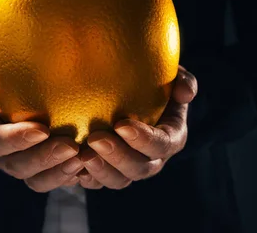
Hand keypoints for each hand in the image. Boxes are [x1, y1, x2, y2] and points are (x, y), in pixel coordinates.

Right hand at [0, 63, 84, 191]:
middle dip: (45, 158)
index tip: (42, 129)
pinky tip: (91, 166)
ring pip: (37, 180)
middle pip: (19, 166)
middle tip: (72, 145)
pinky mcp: (43, 170)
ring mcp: (23, 166)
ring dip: (60, 172)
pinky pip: (56, 181)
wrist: (7, 98)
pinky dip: (73, 177)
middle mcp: (2, 156)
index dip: (18, 139)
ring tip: (83, 158)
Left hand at [77, 65, 197, 189]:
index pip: (163, 144)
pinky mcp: (107, 171)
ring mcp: (129, 168)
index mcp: (171, 137)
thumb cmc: (153, 80)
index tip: (122, 124)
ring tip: (82, 155)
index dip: (144, 139)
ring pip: (119, 180)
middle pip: (140, 168)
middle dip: (118, 157)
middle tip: (95, 138)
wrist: (131, 91)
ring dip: (101, 171)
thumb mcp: (171, 74)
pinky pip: (97, 182)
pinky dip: (85, 178)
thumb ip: (182, 79)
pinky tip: (71, 165)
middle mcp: (152, 158)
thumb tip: (186, 93)